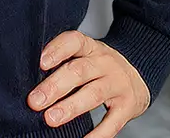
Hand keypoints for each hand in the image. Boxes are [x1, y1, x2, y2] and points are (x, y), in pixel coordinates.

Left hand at [27, 30, 150, 135]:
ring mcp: (118, 83)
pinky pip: (112, 122)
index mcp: (91, 47)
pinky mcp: (127, 106)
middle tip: (35, 101)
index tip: (40, 63)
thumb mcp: (86, 56)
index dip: (57, 50)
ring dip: (70, 107)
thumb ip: (65, 63)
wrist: (137, 74)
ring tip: (50, 118)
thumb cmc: (100, 67)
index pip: (74, 41)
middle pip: (79, 71)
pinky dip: (97, 134)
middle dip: (55, 86)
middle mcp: (105, 62)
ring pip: (93, 94)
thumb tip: (31, 81)